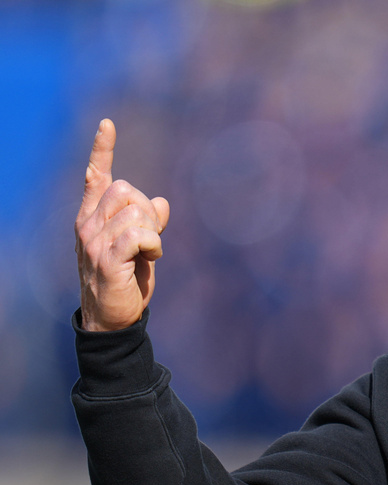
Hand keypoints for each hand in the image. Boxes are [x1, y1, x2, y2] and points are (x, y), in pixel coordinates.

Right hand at [75, 119, 170, 331]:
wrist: (112, 317)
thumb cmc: (126, 279)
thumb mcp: (140, 247)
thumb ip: (149, 223)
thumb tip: (161, 201)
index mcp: (93, 217)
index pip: (96, 176)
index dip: (102, 150)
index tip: (107, 124)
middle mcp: (87, 224)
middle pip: (126, 190)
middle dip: (147, 210)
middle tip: (149, 238)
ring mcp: (94, 241)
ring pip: (136, 211)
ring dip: (153, 232)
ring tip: (147, 253)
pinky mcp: (107, 259)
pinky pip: (139, 235)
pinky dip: (153, 244)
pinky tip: (151, 257)